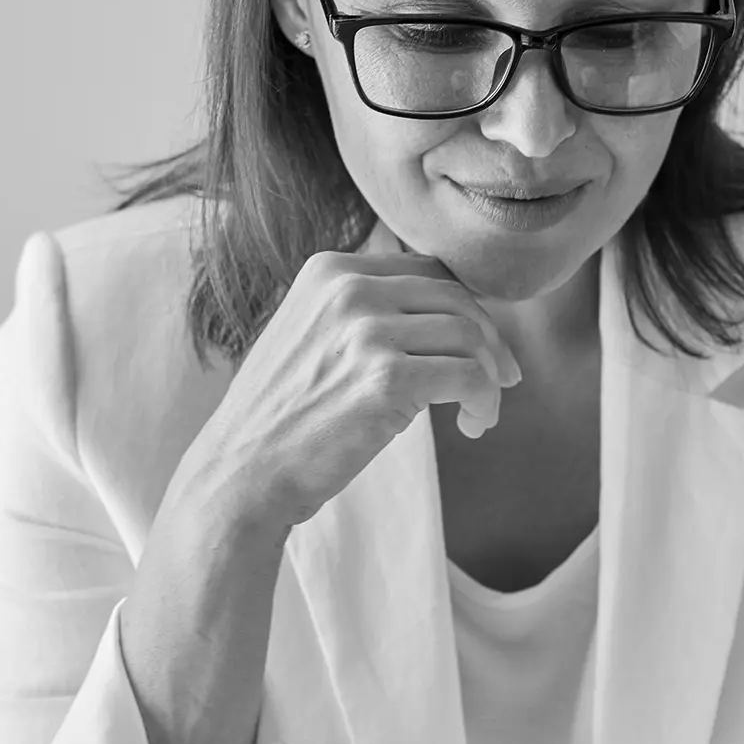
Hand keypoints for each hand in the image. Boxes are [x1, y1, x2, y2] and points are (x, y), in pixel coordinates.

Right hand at [188, 249, 522, 530]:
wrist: (242, 472)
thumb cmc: (284, 416)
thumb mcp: (313, 336)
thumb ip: (365, 312)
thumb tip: (451, 313)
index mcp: (330, 270)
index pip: (428, 272)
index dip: (466, 309)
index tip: (480, 347)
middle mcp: (348, 290)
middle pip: (457, 300)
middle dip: (490, 342)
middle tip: (501, 381)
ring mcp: (366, 333)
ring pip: (471, 337)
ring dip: (490, 379)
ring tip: (482, 413)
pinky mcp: (386, 380)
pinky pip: (470, 379)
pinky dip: (485, 403)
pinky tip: (473, 426)